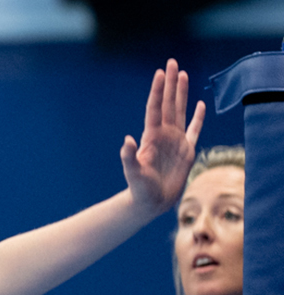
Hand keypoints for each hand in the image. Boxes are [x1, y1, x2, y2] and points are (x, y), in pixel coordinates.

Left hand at [122, 59, 205, 213]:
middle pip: (169, 103)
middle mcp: (164, 134)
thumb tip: (126, 141)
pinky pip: (195, 129)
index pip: (155, 108)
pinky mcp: (187, 150)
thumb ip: (129, 157)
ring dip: (182, 93)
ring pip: (181, 111)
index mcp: (151, 136)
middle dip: (171, 83)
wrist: (151, 201)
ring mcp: (176, 140)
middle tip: (172, 62)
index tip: (160, 72)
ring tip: (183, 75)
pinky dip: (198, 117)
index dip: (158, 90)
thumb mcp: (133, 173)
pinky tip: (200, 104)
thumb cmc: (139, 188)